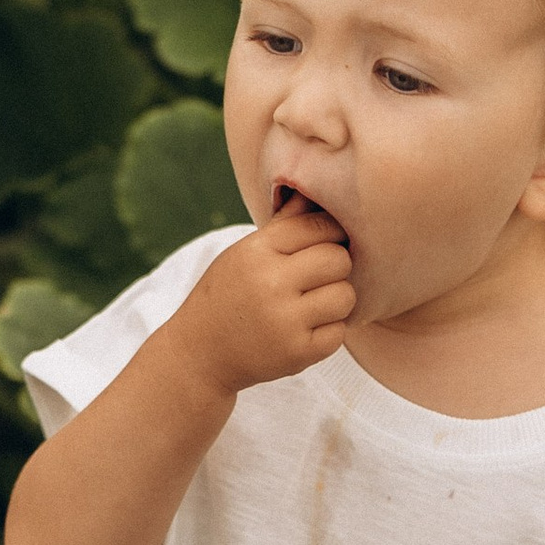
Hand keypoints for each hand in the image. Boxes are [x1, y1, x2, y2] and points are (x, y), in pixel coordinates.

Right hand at [176, 196, 353, 398]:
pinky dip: (329, 332)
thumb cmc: (227, 295)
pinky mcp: (297, 353)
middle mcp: (271, 283)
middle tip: (318, 279)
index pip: (318, 226)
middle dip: (336, 268)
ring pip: (345, 296)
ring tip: (313, 305)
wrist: (199, 355)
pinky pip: (339, 333)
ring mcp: (285, 320)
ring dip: (336, 301)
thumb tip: (315, 190)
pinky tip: (306, 330)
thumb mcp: (244, 253)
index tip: (323, 246)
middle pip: (339, 259)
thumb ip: (284, 225)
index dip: (330, 234)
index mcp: (257, 251)